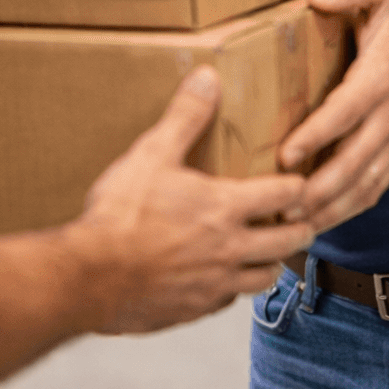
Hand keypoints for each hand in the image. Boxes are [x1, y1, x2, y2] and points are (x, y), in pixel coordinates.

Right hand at [68, 66, 314, 333]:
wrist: (88, 278)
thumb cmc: (119, 216)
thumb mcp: (151, 154)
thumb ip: (185, 117)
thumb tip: (208, 77)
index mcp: (225, 207)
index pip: (285, 194)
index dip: (297, 186)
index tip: (297, 182)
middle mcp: (230, 249)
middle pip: (289, 241)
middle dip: (300, 228)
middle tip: (298, 220)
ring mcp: (214, 284)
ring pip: (265, 278)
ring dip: (272, 263)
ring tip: (267, 251)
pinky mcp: (194, 310)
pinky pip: (229, 302)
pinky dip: (233, 289)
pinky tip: (221, 278)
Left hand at [278, 0, 388, 233]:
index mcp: (381, 74)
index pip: (347, 110)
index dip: (318, 134)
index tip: (285, 155)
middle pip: (355, 160)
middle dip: (318, 188)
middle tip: (278, 206)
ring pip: (364, 183)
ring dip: (329, 208)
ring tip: (290, 225)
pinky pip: (373, 188)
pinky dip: (346, 210)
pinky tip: (316, 223)